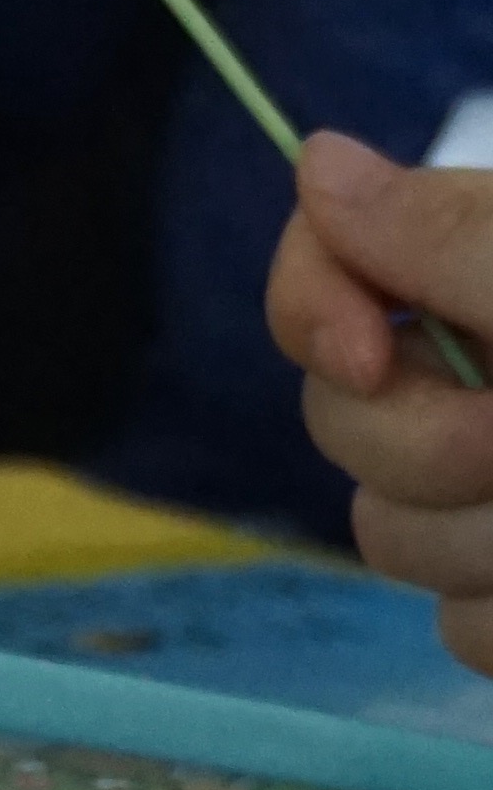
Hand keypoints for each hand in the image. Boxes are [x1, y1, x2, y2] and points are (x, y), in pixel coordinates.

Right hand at [265, 133, 492, 663]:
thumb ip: (457, 238)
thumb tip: (313, 156)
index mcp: (486, 285)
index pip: (330, 260)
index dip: (316, 302)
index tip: (367, 350)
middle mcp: (482, 383)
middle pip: (338, 415)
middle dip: (427, 447)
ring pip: (389, 536)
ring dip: (487, 549)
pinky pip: (461, 633)